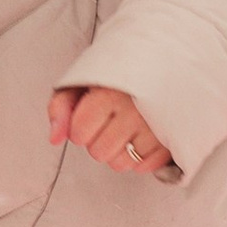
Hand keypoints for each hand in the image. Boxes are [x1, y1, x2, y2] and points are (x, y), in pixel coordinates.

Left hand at [48, 85, 174, 177]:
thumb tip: (54, 139)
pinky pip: (145, 167)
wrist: (159, 59)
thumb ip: (61, 107)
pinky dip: (139, 157)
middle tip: (107, 122)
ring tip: (124, 129)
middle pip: (99, 153)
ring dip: (118, 151)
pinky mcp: (172, 140)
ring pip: (121, 163)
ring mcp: (155, 128)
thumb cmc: (116, 74)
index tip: (87, 117)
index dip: (78, 129)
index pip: (79, 133)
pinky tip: (139, 137)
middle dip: (97, 141)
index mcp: (108, 94)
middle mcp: (133, 112)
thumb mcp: (82, 81)